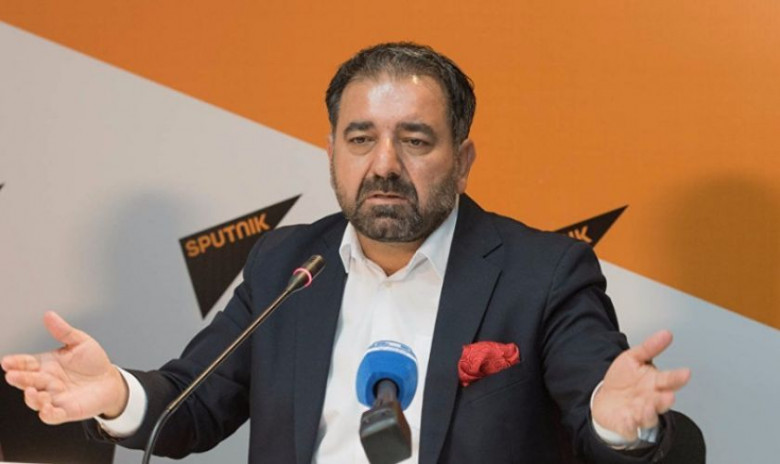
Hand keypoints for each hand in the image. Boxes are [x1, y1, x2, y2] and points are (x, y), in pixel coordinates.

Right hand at [1, 311, 127, 424]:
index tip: (6, 361)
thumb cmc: (94, 362)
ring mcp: (54, 397)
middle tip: (13, 375)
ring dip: (32, 398)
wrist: (110, 380)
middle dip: (19, 379)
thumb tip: (48, 315)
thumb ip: (63, 331)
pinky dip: (47, 414)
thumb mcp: (80, 342)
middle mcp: (47, 382)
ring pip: (36, 400)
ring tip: (32, 391)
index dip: (15, 363)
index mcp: (47, 365)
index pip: (27, 363)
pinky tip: (47, 408)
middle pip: (28, 381)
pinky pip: (52, 416)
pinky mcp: (65, 411)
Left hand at [592, 330, 690, 440]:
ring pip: (649, 416)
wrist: (605, 399)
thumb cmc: (624, 379)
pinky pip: (630, 428)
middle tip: (668, 396)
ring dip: (649, 413)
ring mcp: (640, 413)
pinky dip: (630, 426)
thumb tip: (666, 333)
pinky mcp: (626, 424)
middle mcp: (651, 400)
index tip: (686, 373)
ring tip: (646, 407)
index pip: (670, 380)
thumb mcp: (633, 358)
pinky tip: (629, 421)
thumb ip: (650, 347)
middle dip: (665, 399)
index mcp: (655, 383)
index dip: (678, 377)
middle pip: (662, 401)